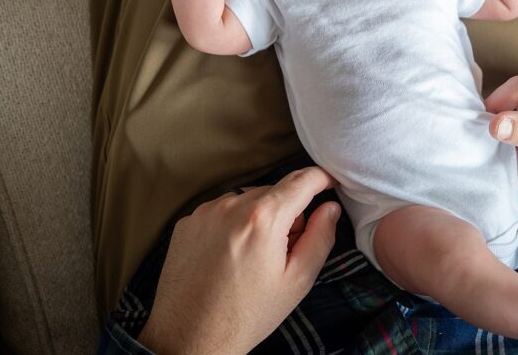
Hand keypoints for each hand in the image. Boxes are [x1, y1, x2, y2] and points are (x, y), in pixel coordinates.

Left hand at [137, 167, 339, 353]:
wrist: (190, 338)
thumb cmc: (246, 314)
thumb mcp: (297, 281)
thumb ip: (320, 237)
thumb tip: (330, 208)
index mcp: (263, 218)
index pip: (302, 179)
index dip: (322, 178)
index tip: (331, 184)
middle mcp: (231, 205)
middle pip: (274, 192)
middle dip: (287, 212)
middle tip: (285, 250)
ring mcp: (204, 212)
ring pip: (247, 200)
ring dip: (258, 217)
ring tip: (253, 258)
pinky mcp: (187, 222)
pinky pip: (221, 212)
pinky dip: (232, 225)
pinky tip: (229, 258)